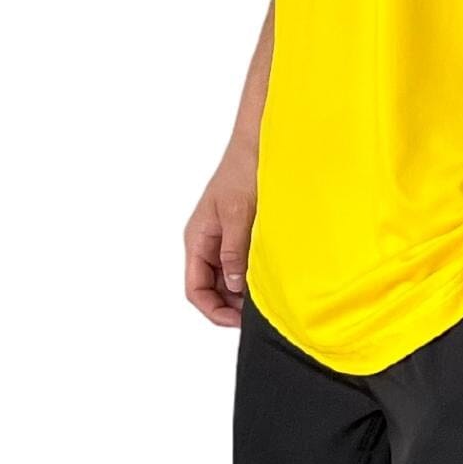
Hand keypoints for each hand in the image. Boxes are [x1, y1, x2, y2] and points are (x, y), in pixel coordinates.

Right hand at [185, 139, 256, 325]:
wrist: (258, 144)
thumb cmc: (242, 170)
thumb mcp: (238, 213)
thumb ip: (233, 250)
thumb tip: (234, 285)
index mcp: (197, 238)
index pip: (194, 288)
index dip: (213, 309)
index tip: (236, 320)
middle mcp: (206, 241)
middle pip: (209, 287)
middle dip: (229, 304)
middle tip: (257, 312)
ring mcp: (221, 238)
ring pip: (225, 278)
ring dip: (241, 290)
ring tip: (264, 295)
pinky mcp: (238, 232)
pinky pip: (239, 262)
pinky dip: (250, 273)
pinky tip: (268, 275)